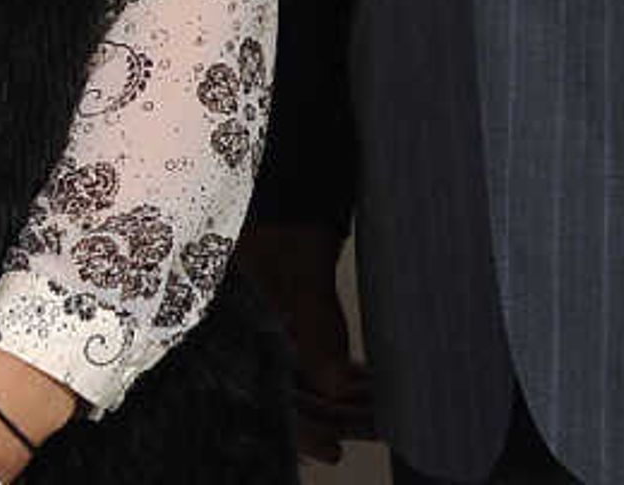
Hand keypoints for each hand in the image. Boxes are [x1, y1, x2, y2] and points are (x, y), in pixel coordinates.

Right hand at [235, 221, 372, 462]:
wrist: (283, 174)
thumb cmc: (284, 212)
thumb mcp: (301, 267)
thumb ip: (316, 324)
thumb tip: (334, 383)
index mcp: (241, 328)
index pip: (270, 393)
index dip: (304, 429)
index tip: (337, 450)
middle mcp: (250, 333)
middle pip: (291, 391)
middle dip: (336, 414)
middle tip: (379, 426)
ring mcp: (267, 325)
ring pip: (304, 376)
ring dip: (343, 395)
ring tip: (382, 408)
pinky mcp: (284, 315)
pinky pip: (309, 355)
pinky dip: (339, 370)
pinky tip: (365, 380)